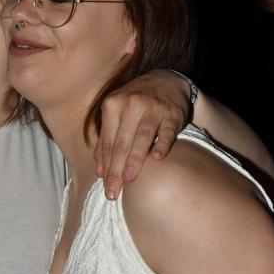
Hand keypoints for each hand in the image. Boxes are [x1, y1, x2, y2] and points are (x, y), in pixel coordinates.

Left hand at [96, 70, 189, 199]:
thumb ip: (106, 140)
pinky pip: (167, 131)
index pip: (108, 142)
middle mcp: (131, 104)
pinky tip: (157, 158)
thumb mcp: (115, 114)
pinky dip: (162, 144)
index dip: (106, 166)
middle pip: (121, 143)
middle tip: (113, 192)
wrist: (165, 81)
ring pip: (142, 138)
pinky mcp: (173, 113)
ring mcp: (154, 108)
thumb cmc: (134, 104)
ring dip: (135, 160)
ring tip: (129, 179)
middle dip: (116, 170)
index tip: (105, 186)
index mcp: (113, 105)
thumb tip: (99, 171)